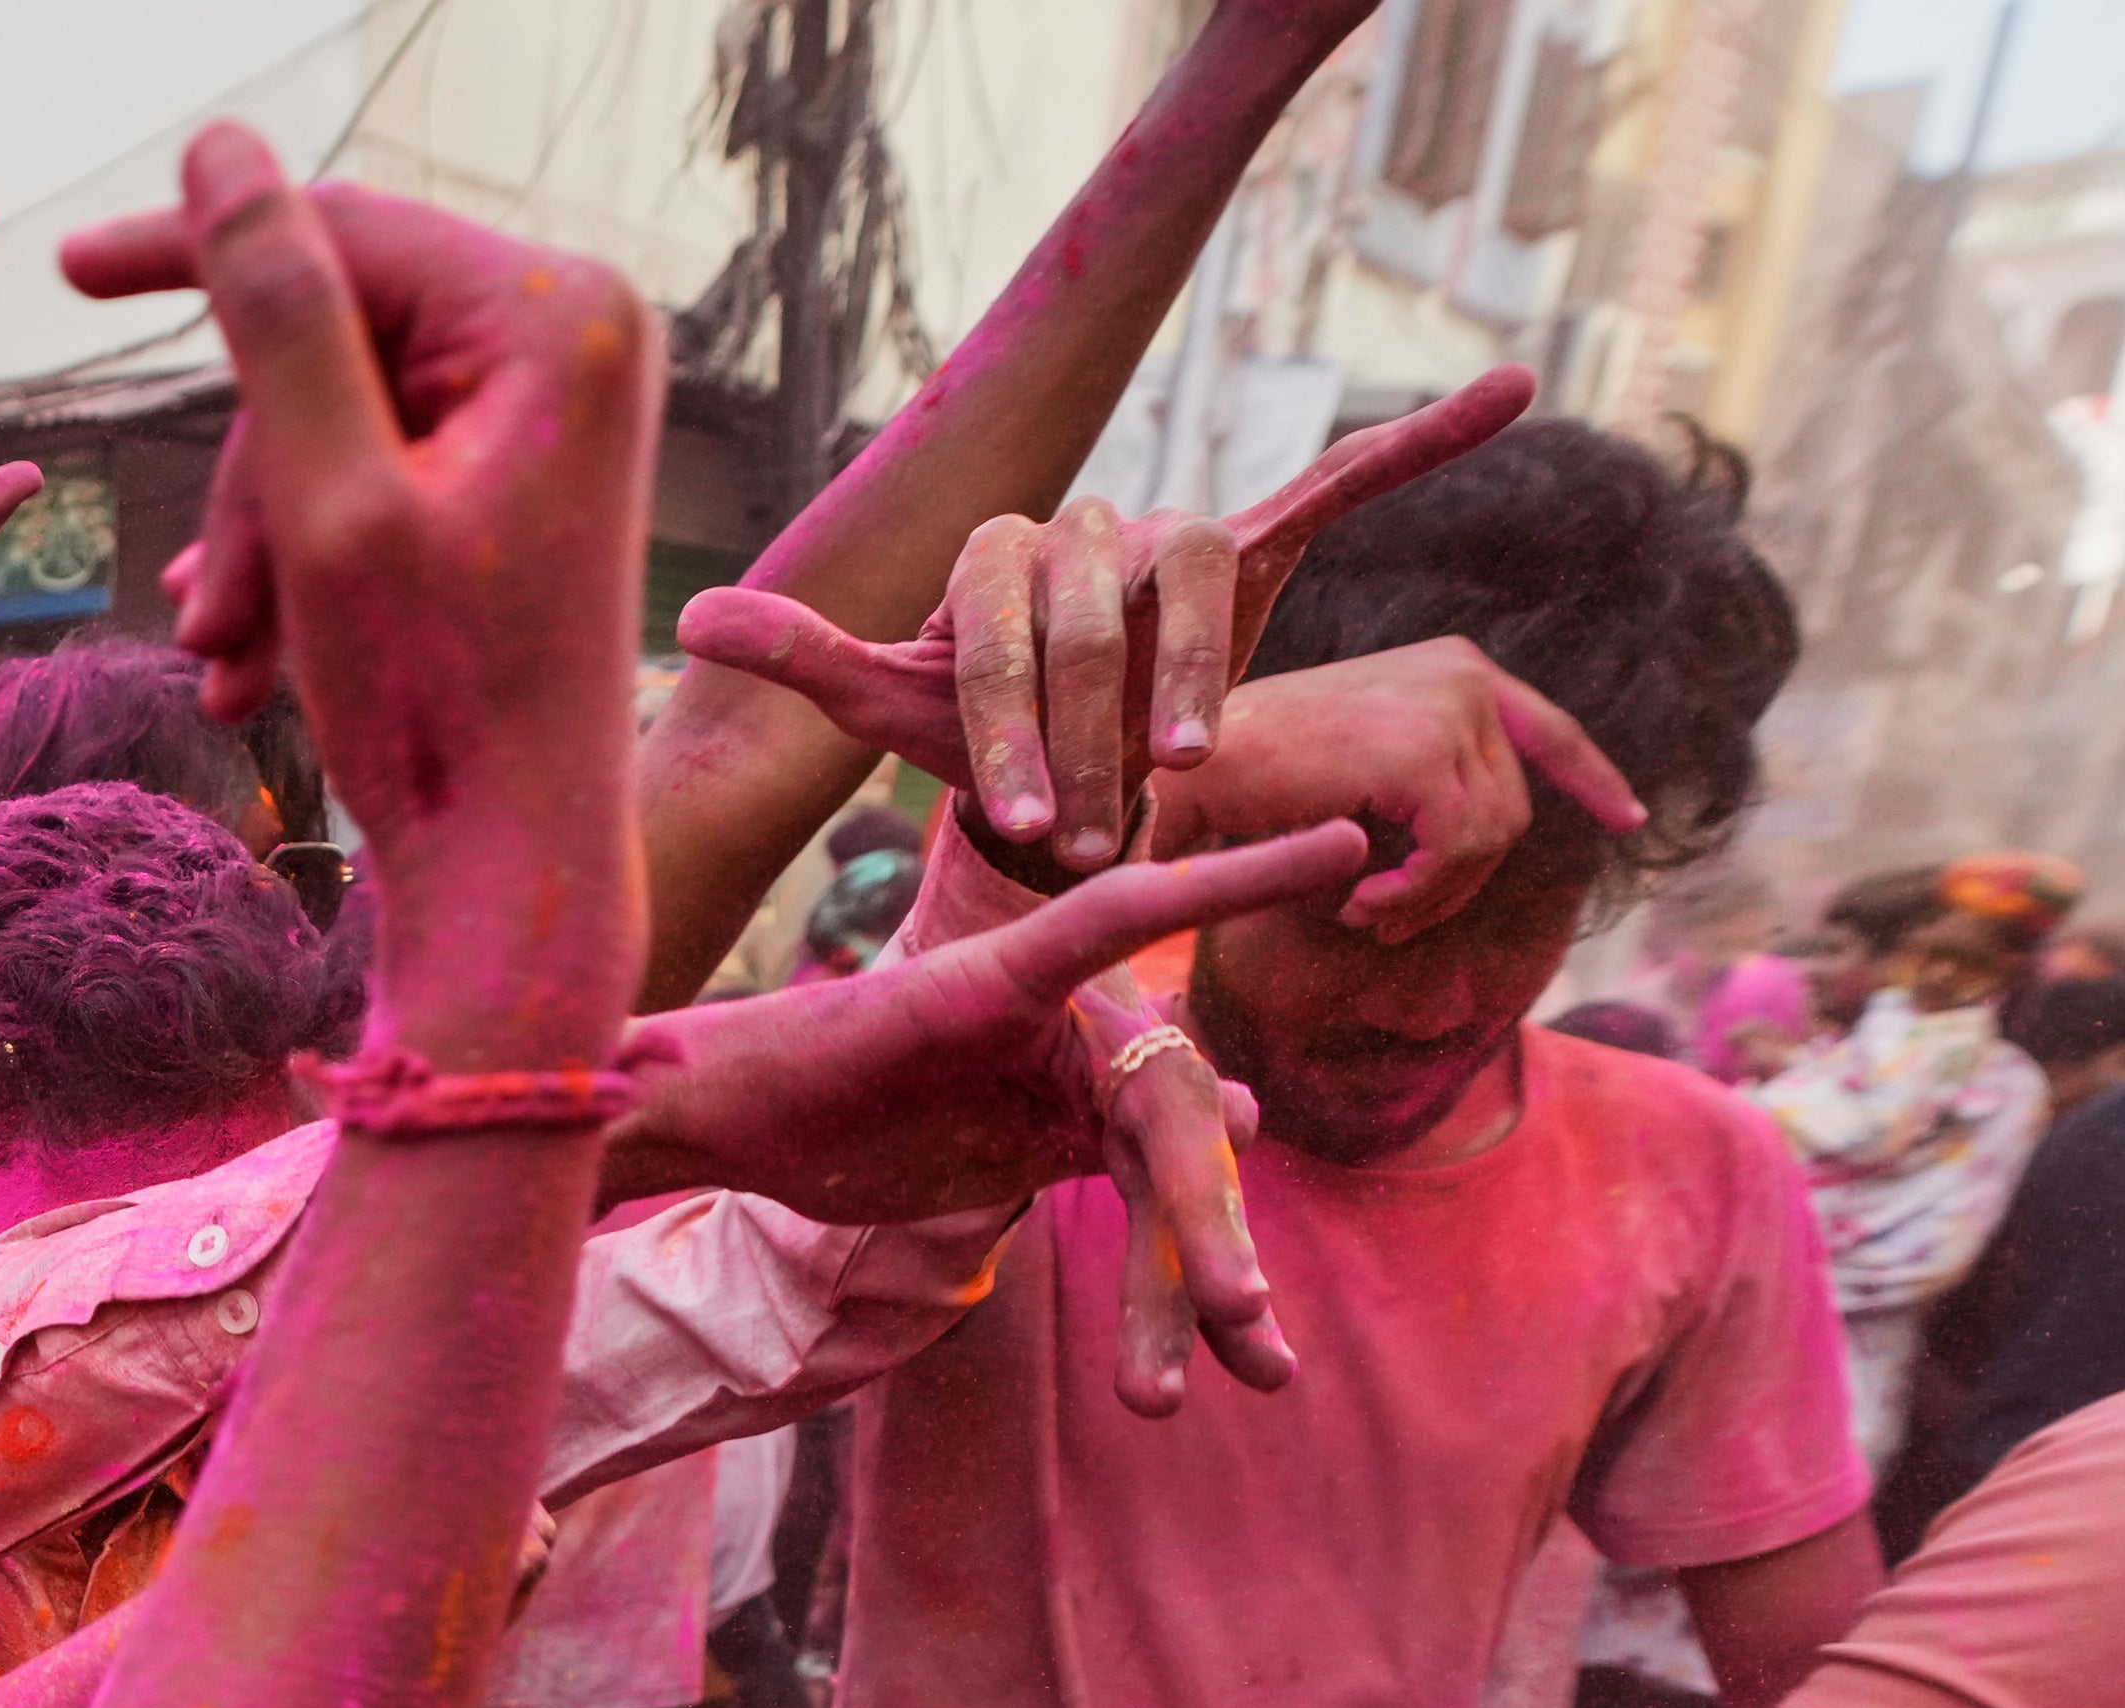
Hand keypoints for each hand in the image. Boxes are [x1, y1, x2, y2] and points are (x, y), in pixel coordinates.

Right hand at [63, 132, 656, 1061]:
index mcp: (560, 313)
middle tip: (199, 617)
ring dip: (260, 541)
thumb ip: (275, 315)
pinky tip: (247, 653)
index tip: (61, 269)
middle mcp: (578, 336)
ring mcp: (553, 408)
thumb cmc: (441, 705)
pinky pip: (370, 469)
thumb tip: (221, 151)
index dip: (194, 248)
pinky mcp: (520, 473)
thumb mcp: (328, 501)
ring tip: (226, 662)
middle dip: (245, 480)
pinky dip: (301, 558)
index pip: (340, 229)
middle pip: (332, 333)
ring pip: (334, 416)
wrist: (516, 867)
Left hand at [615, 824, 1368, 1409]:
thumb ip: (635, 1077)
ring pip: (1175, 1180)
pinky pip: (1147, 1223)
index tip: (1333, 846)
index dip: (1218, 880)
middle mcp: (1048, 1027)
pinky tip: (1239, 1363)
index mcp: (977, 981)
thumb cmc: (719, 1074)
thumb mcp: (680, 1075)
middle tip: (1246, 1304)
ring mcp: (1067, 1089)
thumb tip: (549, 1076)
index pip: (1107, 919)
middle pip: (1160, 1105)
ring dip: (1210, 1278)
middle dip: (1207, 1210)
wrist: (753, 1108)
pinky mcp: (1065, 1150)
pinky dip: (1182, 1294)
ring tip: (1260, 1372)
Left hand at [677, 365, 1545, 879]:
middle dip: (1082, 726)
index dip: (998, 721)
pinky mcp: (1262, 554)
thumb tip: (690, 616)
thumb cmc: (980, 746)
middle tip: (1082, 822)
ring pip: (1202, 583)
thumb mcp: (887, 712)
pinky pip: (1344, 484)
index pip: (997, 622)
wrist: (1062, 763)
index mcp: (1000, 559)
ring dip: (1191, 672)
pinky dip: (1421, 439)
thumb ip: (809, 662)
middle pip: (1096, 609)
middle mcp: (1092, 530)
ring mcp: (1178, 546)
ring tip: (1183, 760)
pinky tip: (1511, 391)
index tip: (1010, 815)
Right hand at [1136, 636, 1645, 940]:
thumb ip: (1419, 780)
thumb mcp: (1347, 766)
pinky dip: (1413, 899)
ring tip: (1360, 915)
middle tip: (1382, 921)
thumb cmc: (1236, 781)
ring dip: (1428, 900)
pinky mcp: (1424, 756)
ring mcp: (1448, 710)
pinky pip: (1458, 856)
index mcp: (1448, 666)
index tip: (1628, 821)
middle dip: (1459, 883)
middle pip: (1513, 808)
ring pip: (1491, 842)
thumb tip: (1489, 842)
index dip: (1591, 778)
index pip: (1546, 727)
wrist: (1171, 769)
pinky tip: (1355, 909)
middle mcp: (1461, 675)